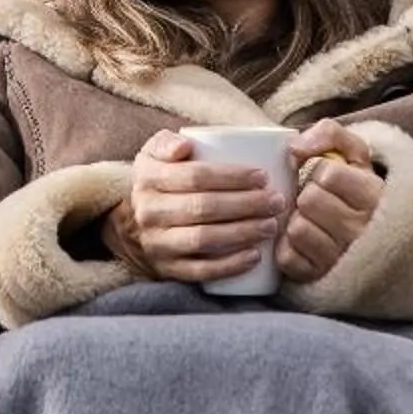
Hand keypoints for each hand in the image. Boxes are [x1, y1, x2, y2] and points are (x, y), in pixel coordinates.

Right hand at [103, 130, 285, 284]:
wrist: (137, 222)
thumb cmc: (162, 179)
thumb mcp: (156, 153)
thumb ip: (168, 142)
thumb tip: (185, 145)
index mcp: (147, 177)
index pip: (194, 176)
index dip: (231, 176)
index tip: (262, 176)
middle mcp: (148, 212)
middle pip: (202, 207)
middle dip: (246, 204)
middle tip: (275, 201)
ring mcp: (156, 243)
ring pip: (203, 239)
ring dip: (242, 232)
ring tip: (270, 225)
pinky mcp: (167, 269)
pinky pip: (201, 271)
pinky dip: (230, 265)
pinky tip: (255, 257)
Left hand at [276, 121, 384, 285]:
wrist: (377, 239)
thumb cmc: (356, 189)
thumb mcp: (354, 153)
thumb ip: (330, 133)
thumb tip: (295, 147)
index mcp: (374, 197)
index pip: (328, 174)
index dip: (319, 171)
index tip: (326, 177)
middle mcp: (361, 231)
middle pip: (309, 200)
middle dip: (306, 194)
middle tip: (314, 198)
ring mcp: (341, 258)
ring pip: (297, 229)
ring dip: (296, 220)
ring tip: (309, 219)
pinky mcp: (320, 277)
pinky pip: (287, 256)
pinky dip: (287, 246)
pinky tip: (302, 240)